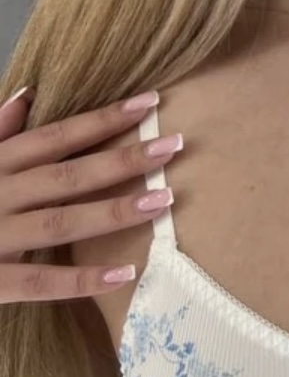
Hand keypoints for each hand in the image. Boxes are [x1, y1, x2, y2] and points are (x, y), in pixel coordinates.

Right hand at [0, 88, 182, 301]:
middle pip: (67, 175)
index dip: (103, 118)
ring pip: (59, 223)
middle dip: (122, 159)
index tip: (150, 101)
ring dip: (113, 212)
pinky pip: (37, 283)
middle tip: (173, 145)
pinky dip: (80, 280)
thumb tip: (27, 93)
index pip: (55, 136)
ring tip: (164, 202)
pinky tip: (124, 272)